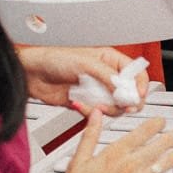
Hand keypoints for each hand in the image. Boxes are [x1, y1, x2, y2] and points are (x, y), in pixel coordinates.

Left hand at [18, 45, 137, 107]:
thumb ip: (109, 77)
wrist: (32, 74)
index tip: (138, 95)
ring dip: (105, 108)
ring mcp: (96, 91)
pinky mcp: (85, 103)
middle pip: (128, 93)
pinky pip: (95, 113)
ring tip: (95, 106)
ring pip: (114, 106)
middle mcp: (106, 76)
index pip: (135, 72)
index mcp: (110, 60)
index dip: (140, 84)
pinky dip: (89, 113)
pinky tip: (80, 105)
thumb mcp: (87, 63)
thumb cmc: (55, 59)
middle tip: (122, 106)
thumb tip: (125, 90)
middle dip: (125, 101)